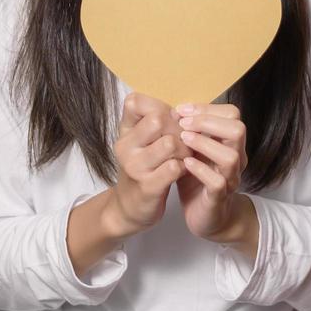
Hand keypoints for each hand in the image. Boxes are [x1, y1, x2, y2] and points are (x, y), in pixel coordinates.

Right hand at [106, 91, 188, 237]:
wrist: (129, 208)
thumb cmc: (142, 169)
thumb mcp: (139, 142)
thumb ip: (154, 123)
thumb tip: (181, 109)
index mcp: (124, 131)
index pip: (135, 102)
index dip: (159, 106)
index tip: (169, 121)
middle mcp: (125, 147)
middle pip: (158, 119)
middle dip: (179, 128)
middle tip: (185, 139)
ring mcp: (135, 167)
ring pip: (170, 143)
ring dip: (185, 149)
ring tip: (185, 155)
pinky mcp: (148, 187)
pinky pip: (174, 167)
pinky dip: (184, 167)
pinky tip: (183, 170)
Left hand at [172, 101, 250, 243]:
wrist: (205, 217)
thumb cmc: (196, 180)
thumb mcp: (193, 150)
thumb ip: (189, 131)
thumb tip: (173, 107)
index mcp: (229, 143)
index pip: (232, 115)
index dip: (207, 108)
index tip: (182, 110)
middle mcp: (235, 158)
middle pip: (238, 129)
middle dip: (208, 122)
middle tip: (182, 123)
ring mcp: (229, 178)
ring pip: (230, 156)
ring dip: (204, 144)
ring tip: (183, 140)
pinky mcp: (218, 198)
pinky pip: (217, 182)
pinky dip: (201, 170)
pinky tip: (184, 163)